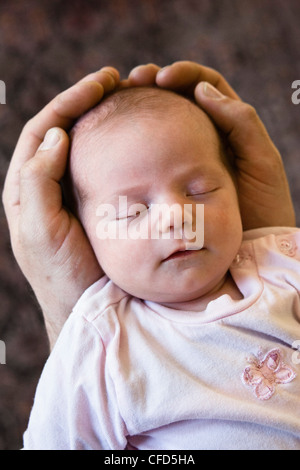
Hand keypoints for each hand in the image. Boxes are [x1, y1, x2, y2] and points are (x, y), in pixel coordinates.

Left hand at [2, 67, 119, 347]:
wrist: (84, 309)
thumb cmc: (62, 275)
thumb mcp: (41, 231)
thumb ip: (39, 182)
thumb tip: (56, 134)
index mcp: (26, 188)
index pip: (43, 130)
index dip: (70, 102)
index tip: (102, 83)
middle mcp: (45, 186)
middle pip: (62, 131)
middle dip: (86, 102)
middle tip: (117, 82)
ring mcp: (71, 196)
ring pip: (83, 147)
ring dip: (101, 121)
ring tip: (127, 101)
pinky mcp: (94, 206)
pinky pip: (102, 169)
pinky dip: (116, 149)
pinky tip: (135, 140)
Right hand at [128, 61, 295, 228]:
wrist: (253, 247)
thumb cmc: (264, 206)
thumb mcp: (260, 160)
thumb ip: (241, 124)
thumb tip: (202, 90)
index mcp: (230, 126)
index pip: (205, 86)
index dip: (184, 75)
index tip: (162, 78)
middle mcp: (208, 136)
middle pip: (179, 98)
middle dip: (156, 83)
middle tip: (133, 81)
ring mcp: (188, 157)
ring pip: (165, 122)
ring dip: (145, 107)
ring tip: (122, 99)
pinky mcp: (174, 178)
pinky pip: (157, 154)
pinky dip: (141, 140)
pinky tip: (124, 136)